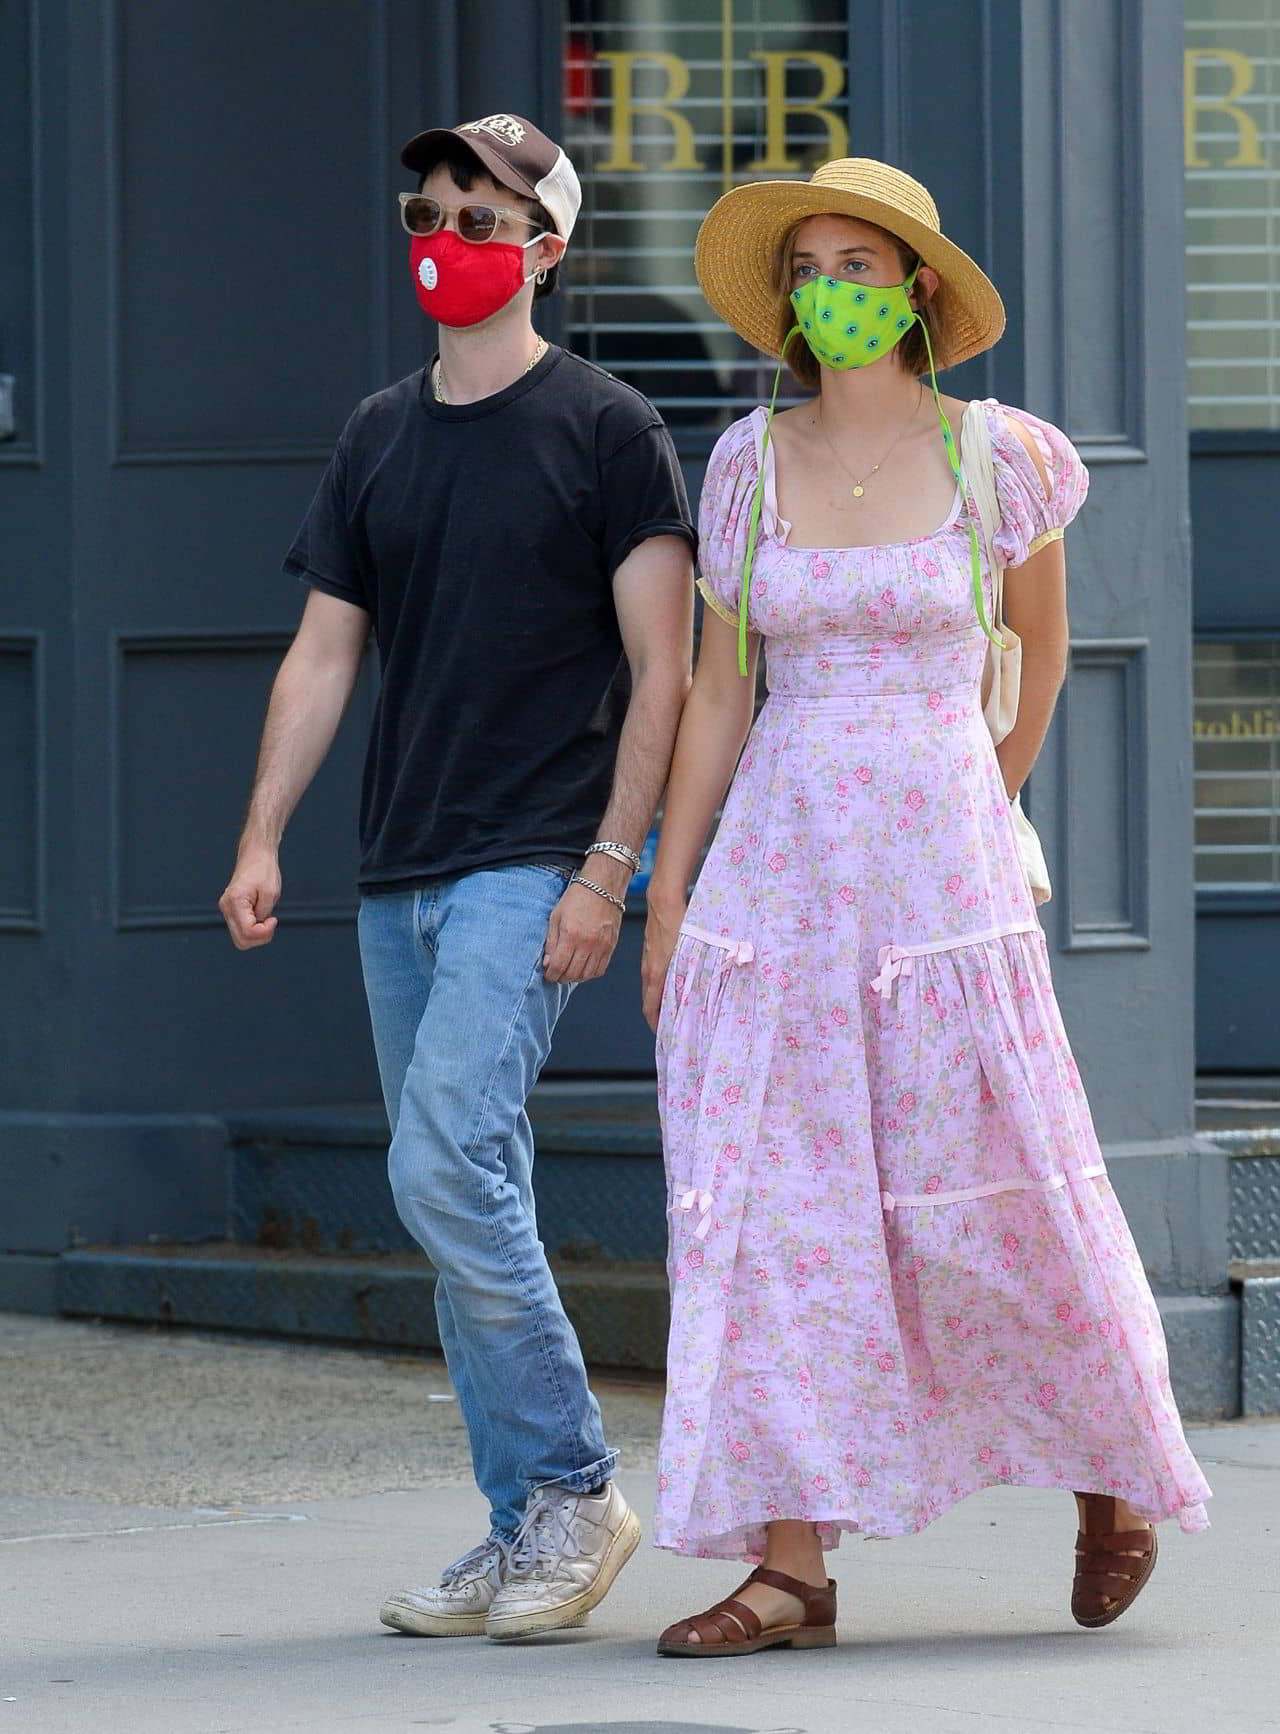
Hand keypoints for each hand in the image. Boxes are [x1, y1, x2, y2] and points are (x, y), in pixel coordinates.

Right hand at [218, 843, 281, 948]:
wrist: (255, 855)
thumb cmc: (264, 870)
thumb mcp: (271, 894)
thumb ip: (263, 915)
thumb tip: (258, 930)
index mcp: (235, 901)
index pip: (247, 932)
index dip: (264, 932)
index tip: (274, 919)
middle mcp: (226, 907)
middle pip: (241, 941)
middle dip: (260, 937)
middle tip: (271, 921)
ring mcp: (227, 909)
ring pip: (240, 938)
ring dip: (257, 934)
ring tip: (267, 919)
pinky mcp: (231, 910)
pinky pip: (241, 929)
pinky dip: (253, 929)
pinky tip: (261, 917)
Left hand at [543, 881, 623, 983]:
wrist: (602, 886)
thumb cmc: (577, 898)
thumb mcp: (556, 916)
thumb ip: (551, 942)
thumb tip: (547, 963)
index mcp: (571, 934)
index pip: (558, 966)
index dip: (551, 975)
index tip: (548, 974)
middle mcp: (587, 943)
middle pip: (572, 974)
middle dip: (561, 978)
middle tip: (556, 974)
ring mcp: (601, 946)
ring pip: (587, 975)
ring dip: (575, 977)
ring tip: (568, 971)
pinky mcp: (611, 946)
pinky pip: (600, 969)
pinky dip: (590, 973)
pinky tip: (583, 967)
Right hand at [641, 894, 685, 1031]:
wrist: (664, 901)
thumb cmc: (678, 925)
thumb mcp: (691, 952)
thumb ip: (697, 973)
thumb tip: (708, 989)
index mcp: (655, 974)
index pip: (649, 1007)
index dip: (655, 1024)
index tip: (664, 1034)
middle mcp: (648, 969)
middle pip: (650, 999)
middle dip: (659, 1014)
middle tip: (674, 1024)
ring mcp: (648, 959)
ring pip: (652, 986)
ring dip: (661, 998)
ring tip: (677, 1005)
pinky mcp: (651, 950)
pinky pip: (654, 973)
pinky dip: (662, 983)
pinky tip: (676, 980)